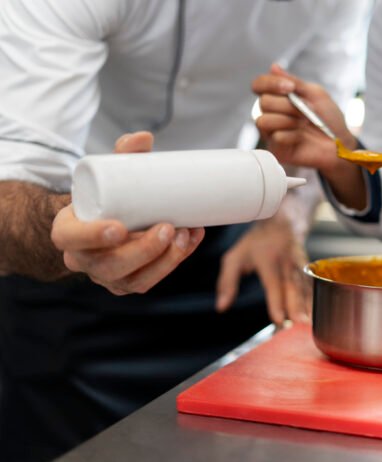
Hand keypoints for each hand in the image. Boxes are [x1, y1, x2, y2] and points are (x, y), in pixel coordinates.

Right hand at [51, 132, 204, 294]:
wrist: (102, 222)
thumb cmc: (103, 197)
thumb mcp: (105, 175)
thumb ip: (122, 155)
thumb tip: (144, 136)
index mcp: (67, 233)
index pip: (72, 238)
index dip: (93, 237)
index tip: (120, 227)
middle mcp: (84, 261)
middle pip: (110, 265)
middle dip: (144, 251)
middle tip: (168, 227)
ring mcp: (108, 277)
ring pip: (135, 280)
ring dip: (166, 260)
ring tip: (187, 233)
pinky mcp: (130, 283)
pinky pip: (153, 279)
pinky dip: (175, 261)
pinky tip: (192, 241)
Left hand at [215, 210, 310, 325]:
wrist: (281, 223)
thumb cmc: (255, 243)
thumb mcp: (234, 258)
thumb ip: (227, 283)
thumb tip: (222, 307)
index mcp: (268, 258)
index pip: (273, 282)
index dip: (276, 301)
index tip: (279, 319)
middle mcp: (286, 261)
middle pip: (293, 286)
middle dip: (296, 305)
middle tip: (298, 323)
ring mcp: (299, 264)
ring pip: (305, 286)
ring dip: (307, 305)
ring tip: (307, 323)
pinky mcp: (307, 269)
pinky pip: (311, 286)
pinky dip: (313, 301)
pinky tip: (314, 315)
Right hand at [252, 64, 356, 178]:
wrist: (340, 144)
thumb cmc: (329, 120)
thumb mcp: (315, 94)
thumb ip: (295, 83)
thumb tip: (274, 67)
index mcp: (279, 98)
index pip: (259, 85)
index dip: (270, 83)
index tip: (290, 87)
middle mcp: (272, 114)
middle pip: (263, 102)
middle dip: (288, 105)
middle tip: (306, 111)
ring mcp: (272, 132)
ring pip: (264, 121)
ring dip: (288, 120)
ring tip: (303, 124)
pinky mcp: (276, 149)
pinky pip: (276, 137)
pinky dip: (292, 136)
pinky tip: (301, 138)